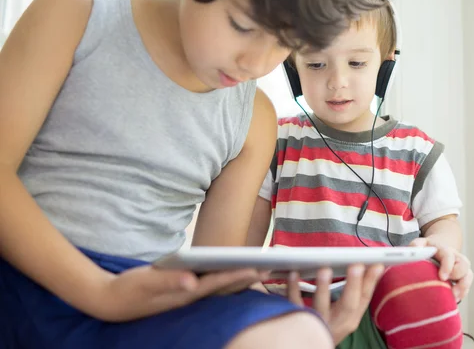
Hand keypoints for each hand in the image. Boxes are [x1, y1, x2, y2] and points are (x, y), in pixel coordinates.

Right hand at [90, 265, 268, 321]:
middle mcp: (189, 297)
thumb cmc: (128, 290)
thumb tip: (192, 282)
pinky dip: (223, 280)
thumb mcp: (145, 282)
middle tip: (268, 268)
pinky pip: (208, 287)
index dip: (237, 277)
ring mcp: (185, 296)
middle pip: (223, 288)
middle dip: (246, 278)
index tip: (257, 269)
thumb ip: (168, 282)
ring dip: (238, 280)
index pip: (217, 284)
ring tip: (257, 270)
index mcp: (184, 294)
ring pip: (218, 289)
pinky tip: (230, 274)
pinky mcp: (180, 292)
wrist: (109, 301)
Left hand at [286, 264, 383, 343]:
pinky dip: (293, 288)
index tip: (377, 265)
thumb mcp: (347, 312)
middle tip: (356, 266)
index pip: (364, 299)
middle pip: (347, 305)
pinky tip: (294, 273)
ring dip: (323, 288)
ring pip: (320, 307)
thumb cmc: (331, 321)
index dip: (371, 282)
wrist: (309, 342)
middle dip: (353, 285)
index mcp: (350, 318)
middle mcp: (336, 322)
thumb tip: (373, 266)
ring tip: (325, 270)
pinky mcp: (296, 321)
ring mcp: (317, 323)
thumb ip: (357, 292)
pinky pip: (294, 304)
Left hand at [410, 236, 473, 301]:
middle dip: (457, 276)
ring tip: (452, 297)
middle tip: (447, 286)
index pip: (449, 256)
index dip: (447, 267)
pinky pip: (467, 286)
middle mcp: (456, 257)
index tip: (442, 277)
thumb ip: (416, 245)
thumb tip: (414, 250)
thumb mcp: (420, 244)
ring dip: (462, 288)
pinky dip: (462, 293)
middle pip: (464, 265)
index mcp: (444, 249)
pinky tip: (453, 299)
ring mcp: (461, 267)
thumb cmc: (427, 249)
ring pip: (468, 276)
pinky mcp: (463, 277)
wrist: (438, 250)